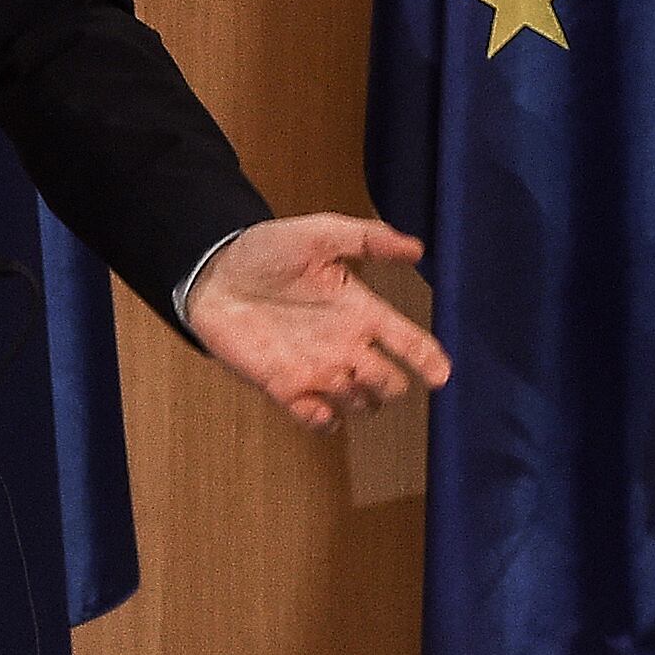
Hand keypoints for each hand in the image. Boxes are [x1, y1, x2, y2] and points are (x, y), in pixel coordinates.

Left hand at [183, 213, 449, 433]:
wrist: (213, 275)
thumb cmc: (264, 252)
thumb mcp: (317, 234)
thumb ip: (367, 239)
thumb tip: (416, 249)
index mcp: (360, 311)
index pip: (408, 342)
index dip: (429, 359)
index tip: (441, 373)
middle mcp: (346, 346)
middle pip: (389, 384)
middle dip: (388, 384)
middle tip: (368, 367)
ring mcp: (318, 370)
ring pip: (361, 405)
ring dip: (358, 399)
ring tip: (340, 377)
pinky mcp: (287, 389)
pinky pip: (318, 420)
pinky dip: (323, 419)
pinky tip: (315, 404)